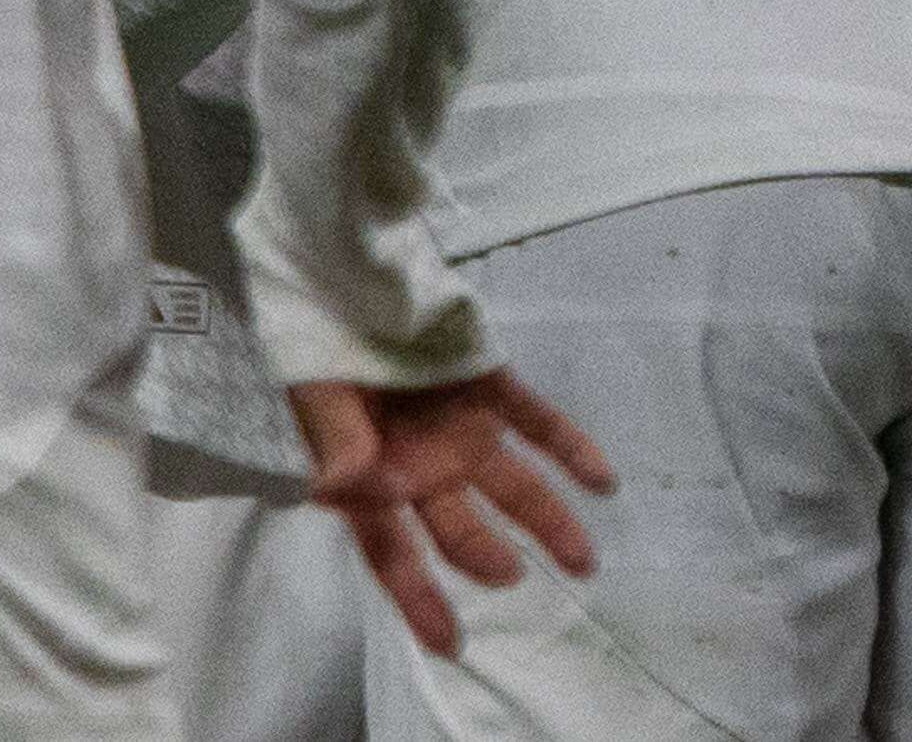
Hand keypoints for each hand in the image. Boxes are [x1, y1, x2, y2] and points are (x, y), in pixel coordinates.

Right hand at [291, 370, 612, 656]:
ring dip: (548, 521)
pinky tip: (605, 482)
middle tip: (512, 576)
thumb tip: (344, 483)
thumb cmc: (307, 338)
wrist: (331, 266)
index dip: (419, 599)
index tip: (449, 645)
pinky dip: (570, 450)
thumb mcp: (308, 388)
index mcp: (368, 478)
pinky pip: (536, 422)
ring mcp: (458, 424)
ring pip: (510, 485)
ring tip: (584, 562)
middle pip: (460, 528)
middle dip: (487, 557)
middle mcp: (419, 463)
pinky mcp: (487, 382)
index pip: (393, 552)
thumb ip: (330, 435)